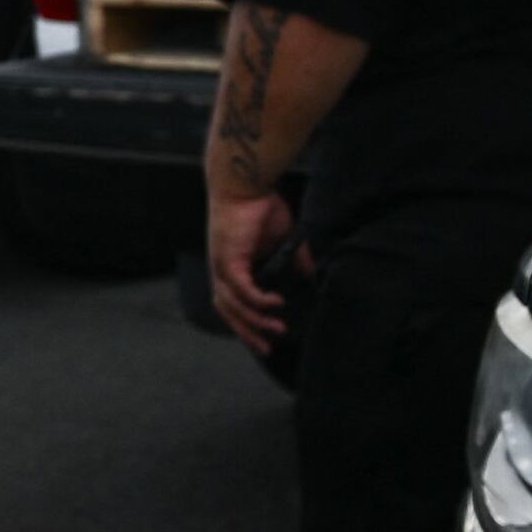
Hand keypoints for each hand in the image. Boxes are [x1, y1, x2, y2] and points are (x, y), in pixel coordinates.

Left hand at [208, 187, 300, 355]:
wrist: (246, 183)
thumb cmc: (260, 207)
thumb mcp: (284, 239)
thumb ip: (295, 259)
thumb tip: (310, 275)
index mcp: (231, 268)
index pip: (232, 304)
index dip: (245, 323)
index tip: (264, 339)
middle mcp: (221, 270)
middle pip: (227, 312)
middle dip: (246, 333)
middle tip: (266, 349)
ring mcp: (221, 265)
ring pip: (232, 305)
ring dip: (254, 321)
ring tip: (277, 328)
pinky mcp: (229, 259)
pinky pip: (241, 289)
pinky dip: (257, 300)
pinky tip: (275, 304)